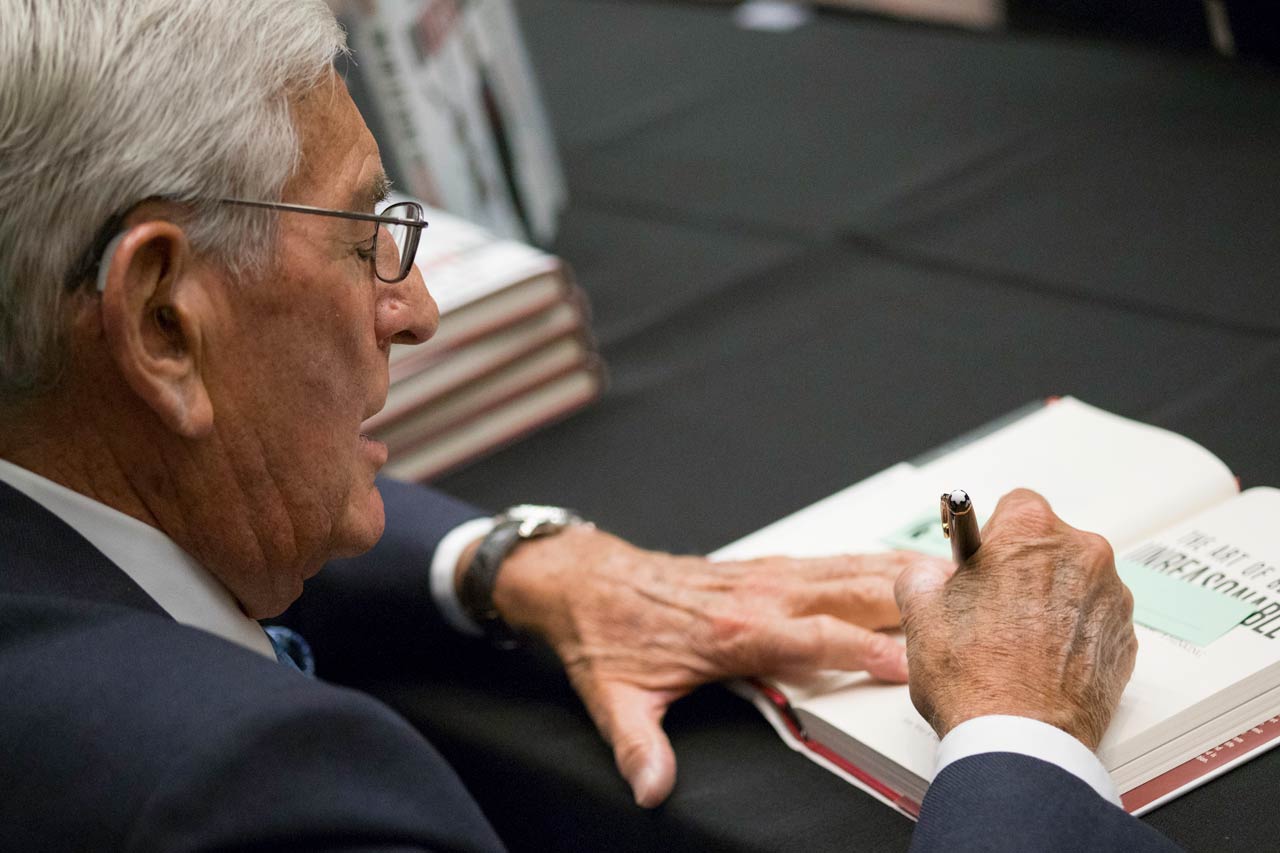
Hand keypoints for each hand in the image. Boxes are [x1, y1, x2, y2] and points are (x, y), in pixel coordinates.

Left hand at [490, 525, 928, 807]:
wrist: (585, 580)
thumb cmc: (606, 632)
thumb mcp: (614, 698)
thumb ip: (638, 745)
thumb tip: (651, 787)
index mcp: (731, 631)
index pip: (815, 638)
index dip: (866, 650)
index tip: (913, 660)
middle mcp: (755, 596)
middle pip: (846, 592)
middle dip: (907, 596)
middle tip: (965, 598)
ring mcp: (761, 576)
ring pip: (844, 567)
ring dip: (898, 570)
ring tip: (953, 570)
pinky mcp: (760, 568)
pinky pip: (827, 561)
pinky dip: (869, 560)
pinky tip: (897, 564)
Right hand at [894, 488, 1137, 749]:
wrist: (1019, 740)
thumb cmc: (975, 678)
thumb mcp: (920, 611)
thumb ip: (924, 574)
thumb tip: (933, 576)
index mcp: (1031, 531)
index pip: (1015, 505)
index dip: (992, 537)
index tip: (981, 562)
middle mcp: (1082, 554)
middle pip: (1050, 544)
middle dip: (1023, 567)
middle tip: (992, 607)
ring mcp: (1111, 598)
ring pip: (1075, 582)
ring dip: (1051, 601)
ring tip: (1017, 642)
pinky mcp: (1126, 640)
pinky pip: (1095, 621)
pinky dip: (1073, 634)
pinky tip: (1042, 661)